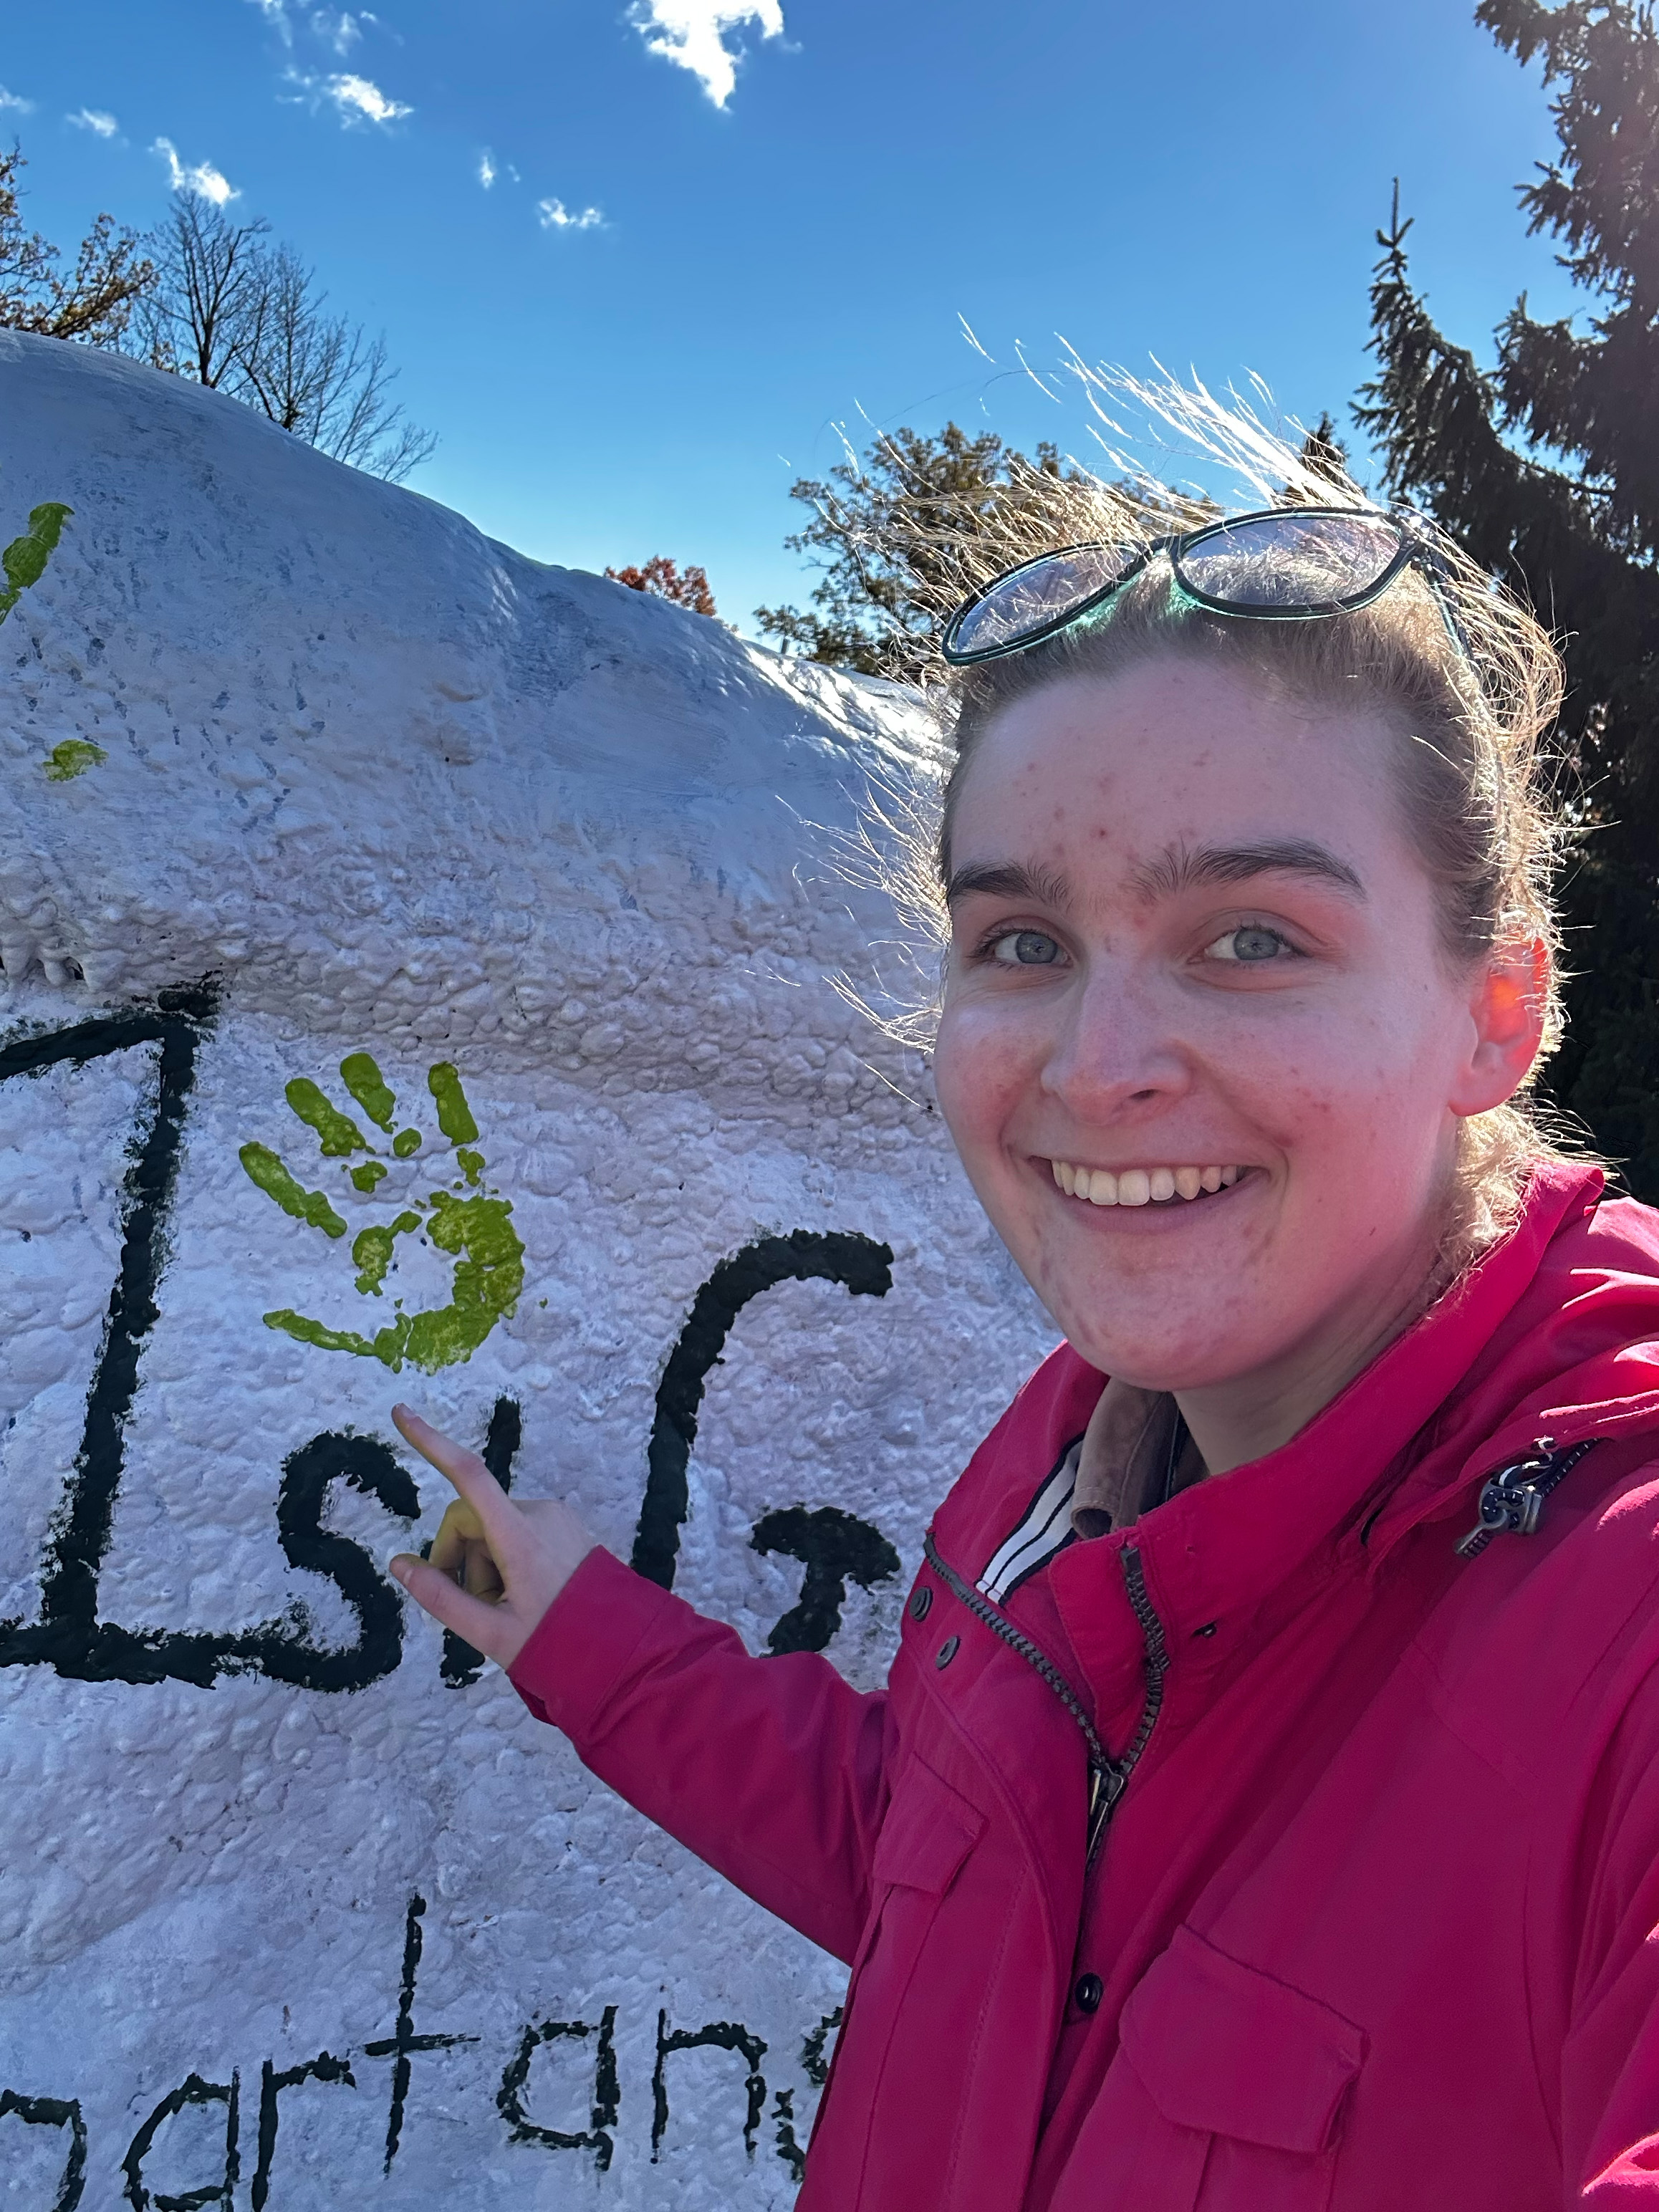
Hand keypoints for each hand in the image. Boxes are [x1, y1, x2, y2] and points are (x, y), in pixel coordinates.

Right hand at [387, 1404, 597, 1669]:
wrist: (621, 1651)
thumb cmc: (555, 1644)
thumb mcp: (489, 1633)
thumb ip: (440, 1596)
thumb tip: (399, 1563)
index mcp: (519, 1535)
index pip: (468, 1475)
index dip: (431, 1442)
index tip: (401, 1414)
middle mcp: (538, 1513)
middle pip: (470, 1517)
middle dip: (459, 1557)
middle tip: (475, 1605)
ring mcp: (555, 1516)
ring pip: (492, 1526)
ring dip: (483, 1563)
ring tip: (505, 1607)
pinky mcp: (565, 1524)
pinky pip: (517, 1529)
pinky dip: (505, 1557)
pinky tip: (522, 1594)